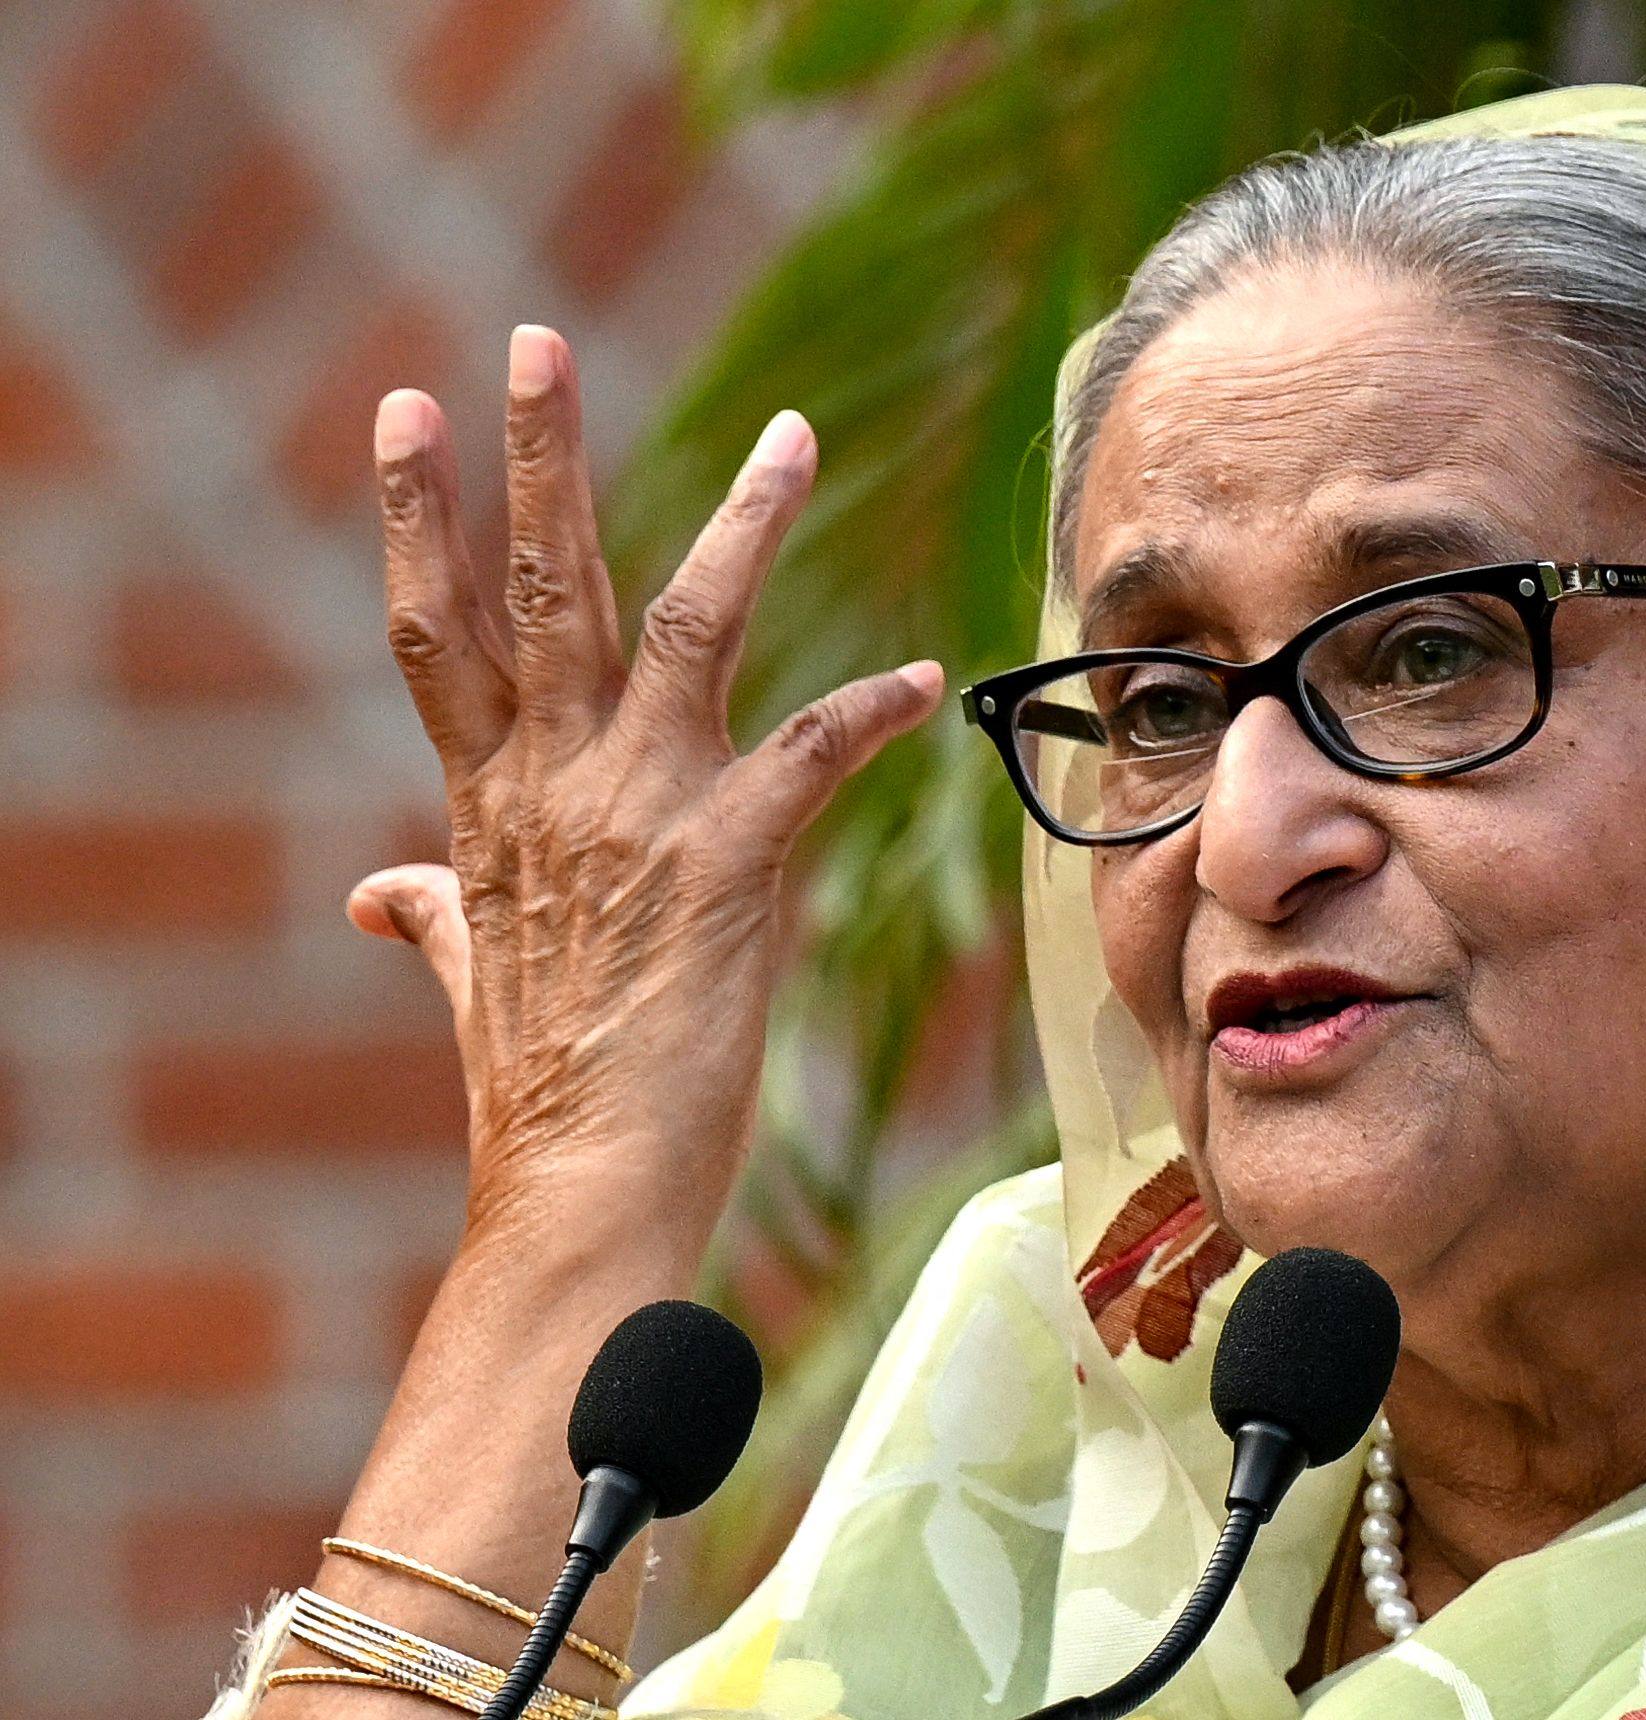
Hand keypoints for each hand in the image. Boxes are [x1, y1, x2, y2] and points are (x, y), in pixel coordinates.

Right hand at [350, 324, 941, 1248]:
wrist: (582, 1193)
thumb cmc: (542, 1089)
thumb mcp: (471, 975)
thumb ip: (433, 916)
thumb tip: (378, 895)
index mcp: (491, 803)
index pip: (438, 632)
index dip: (416, 517)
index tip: (405, 412)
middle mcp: (553, 787)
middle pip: (538, 589)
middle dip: (535, 458)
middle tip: (532, 340)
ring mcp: (637, 817)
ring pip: (687, 630)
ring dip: (743, 525)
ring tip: (793, 433)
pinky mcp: (726, 868)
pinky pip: (807, 758)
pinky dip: (865, 710)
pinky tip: (920, 675)